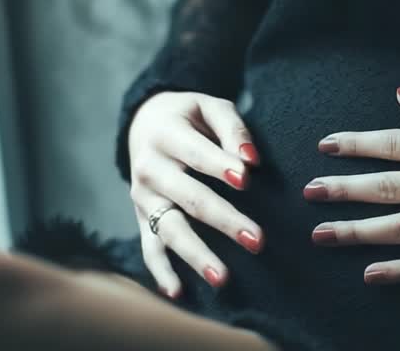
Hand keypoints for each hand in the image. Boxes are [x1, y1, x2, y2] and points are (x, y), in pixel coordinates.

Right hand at [127, 90, 263, 296]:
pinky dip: (161, 272)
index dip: (218, 164)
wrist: (144, 123)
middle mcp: (149, 168)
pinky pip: (149, 248)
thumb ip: (232, 127)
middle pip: (188, 197)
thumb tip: (251, 159)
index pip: (195, 152)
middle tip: (257, 240)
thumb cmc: (189, 117)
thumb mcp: (209, 106)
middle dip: (223, 219)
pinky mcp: (142, 218)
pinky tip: (178, 292)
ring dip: (196, 254)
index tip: (246, 179)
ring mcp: (143, 197)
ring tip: (223, 277)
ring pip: (169, 229)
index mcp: (165, 133)